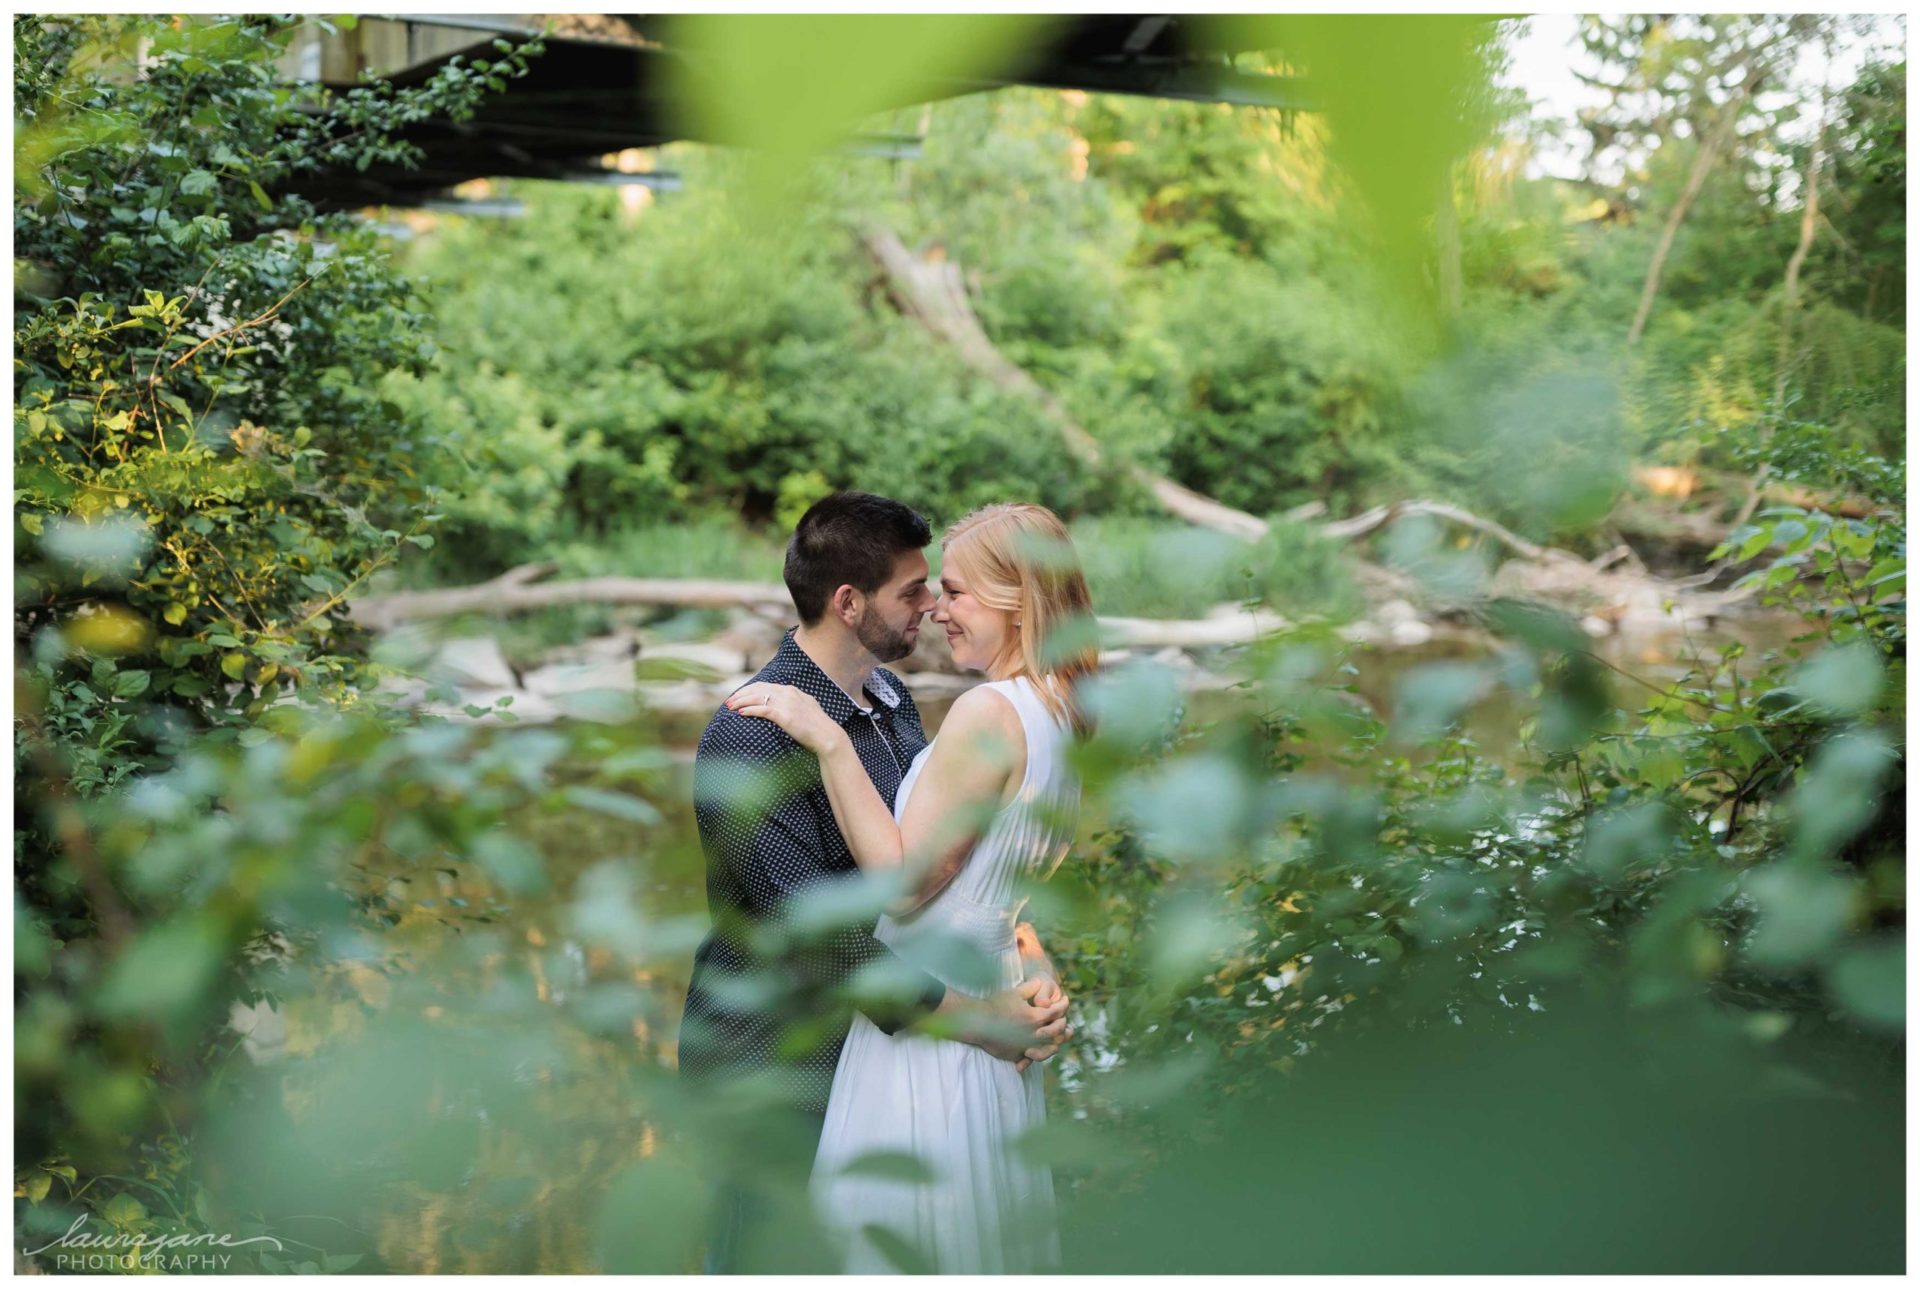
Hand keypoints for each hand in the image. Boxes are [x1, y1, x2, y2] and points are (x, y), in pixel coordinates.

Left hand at [725, 682, 839, 753]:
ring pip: (757, 697)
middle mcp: (788, 693)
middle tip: (729, 701)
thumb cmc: (817, 727)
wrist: (827, 736)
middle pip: (757, 689)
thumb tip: (784, 708)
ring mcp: (786, 703)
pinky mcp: (784, 715)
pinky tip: (740, 713)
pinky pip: (762, 710)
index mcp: (792, 690)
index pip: (765, 685)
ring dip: (741, 701)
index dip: (749, 690)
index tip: (739, 696)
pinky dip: (749, 710)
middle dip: (741, 694)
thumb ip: (795, 704)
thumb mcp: (806, 709)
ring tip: (730, 707)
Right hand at [952, 976, 1070, 1063]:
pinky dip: (1041, 1053)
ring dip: (1056, 1040)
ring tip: (1056, 1035)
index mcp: (1035, 1017)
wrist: (977, 1022)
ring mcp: (1026, 1046)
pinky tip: (1040, 1047)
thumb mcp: (1016, 992)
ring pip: (1050, 1047)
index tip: (1065, 1000)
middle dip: (1063, 1023)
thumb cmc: (995, 1005)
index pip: (1057, 1011)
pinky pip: (1034, 1057)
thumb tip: (1041, 981)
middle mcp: (1034, 1034)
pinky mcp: (1017, 1054)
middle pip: (1058, 1031)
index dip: (1063, 1004)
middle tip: (1063, 1018)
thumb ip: (1032, 987)